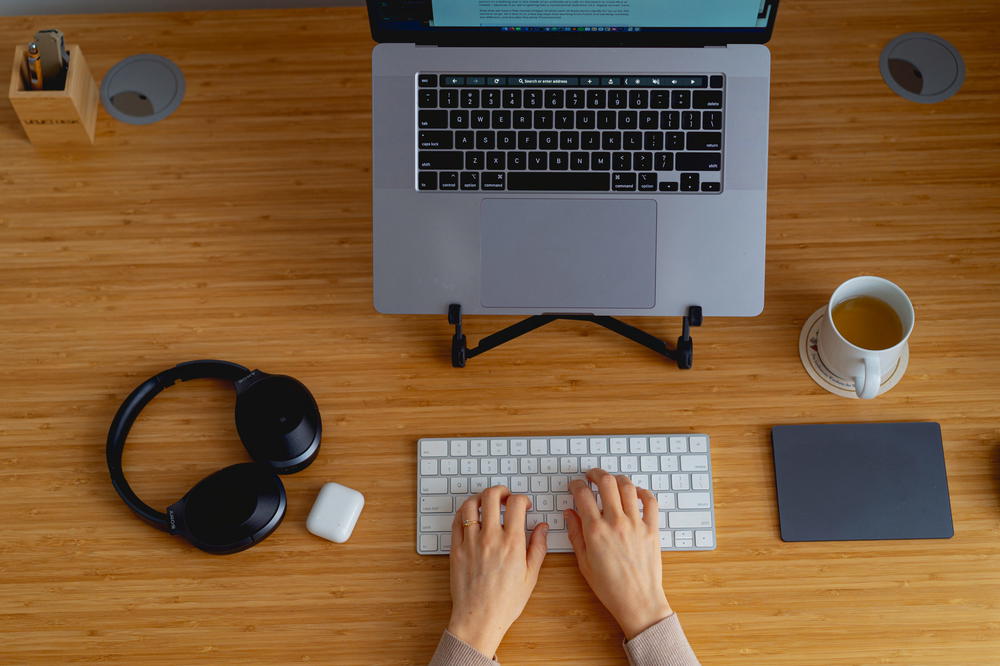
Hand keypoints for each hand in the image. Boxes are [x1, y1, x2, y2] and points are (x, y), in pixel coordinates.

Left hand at [446, 486, 548, 656]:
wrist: (479, 618)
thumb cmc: (505, 602)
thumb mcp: (531, 576)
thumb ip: (538, 547)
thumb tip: (543, 528)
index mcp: (512, 543)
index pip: (516, 504)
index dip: (522, 498)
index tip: (523, 505)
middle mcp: (490, 538)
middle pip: (491, 497)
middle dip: (500, 491)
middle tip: (505, 496)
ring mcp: (470, 542)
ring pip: (471, 505)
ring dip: (480, 498)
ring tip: (487, 504)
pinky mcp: (456, 549)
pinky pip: (457, 521)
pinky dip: (464, 512)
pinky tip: (471, 516)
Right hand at [565, 469, 671, 639]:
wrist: (638, 601)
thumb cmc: (610, 587)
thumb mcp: (584, 562)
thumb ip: (575, 534)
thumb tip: (569, 513)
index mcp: (595, 531)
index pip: (582, 495)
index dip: (576, 485)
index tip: (574, 485)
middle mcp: (616, 523)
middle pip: (606, 482)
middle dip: (596, 474)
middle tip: (591, 475)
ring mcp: (636, 524)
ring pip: (627, 487)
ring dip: (617, 478)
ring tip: (611, 481)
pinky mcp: (652, 529)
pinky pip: (650, 501)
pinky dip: (642, 492)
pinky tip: (635, 493)